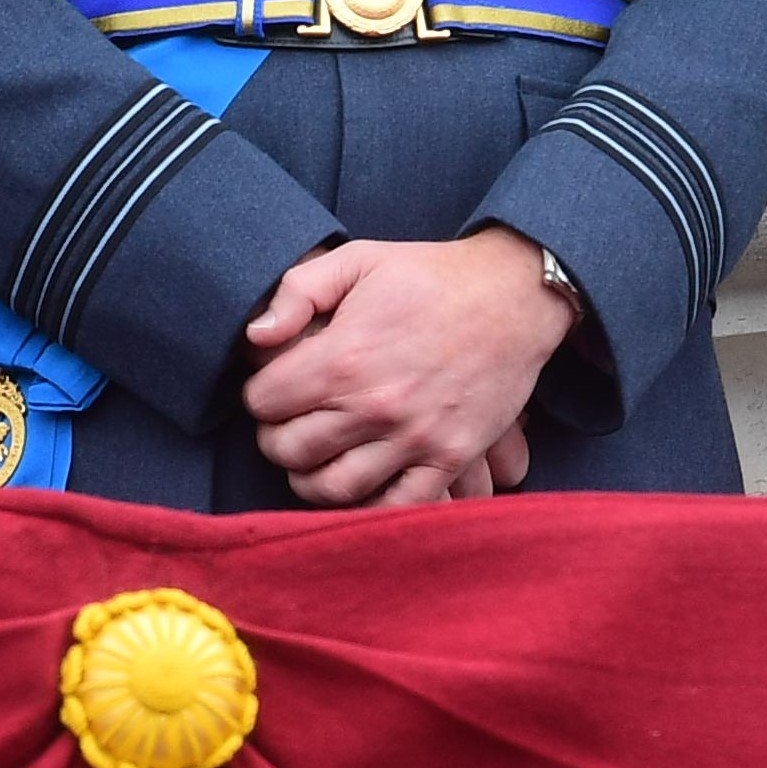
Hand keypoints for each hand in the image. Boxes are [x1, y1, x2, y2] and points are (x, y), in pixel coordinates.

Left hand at [237, 230, 571, 507]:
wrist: (513, 295)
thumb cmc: (428, 276)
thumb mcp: (356, 260)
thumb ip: (296, 292)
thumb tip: (254, 337)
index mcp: (343, 359)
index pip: (264, 403)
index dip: (259, 394)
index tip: (272, 388)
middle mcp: (375, 406)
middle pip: (290, 450)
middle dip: (276, 438)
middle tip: (286, 426)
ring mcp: (415, 438)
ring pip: (334, 488)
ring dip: (311, 478)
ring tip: (314, 459)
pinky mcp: (451, 458)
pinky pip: (398, 506)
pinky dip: (369, 507)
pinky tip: (359, 486)